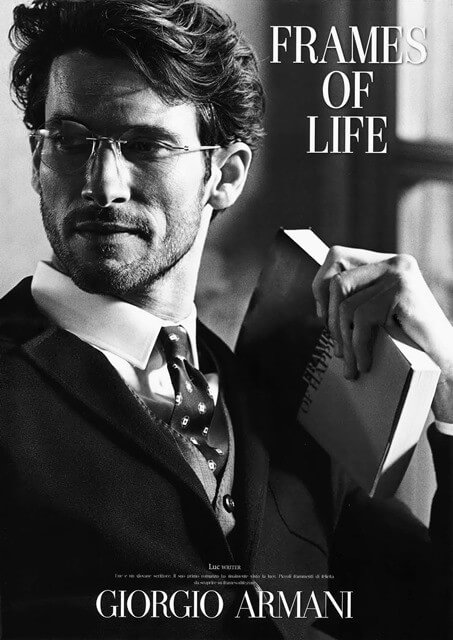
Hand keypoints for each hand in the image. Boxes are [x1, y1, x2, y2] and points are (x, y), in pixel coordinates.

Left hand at [312, 246, 452, 421]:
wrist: (448, 362)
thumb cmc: (410, 344)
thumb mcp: (379, 315)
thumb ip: (357, 301)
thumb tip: (320, 309)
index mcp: (386, 264)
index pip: (337, 256)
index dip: (320, 285)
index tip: (323, 317)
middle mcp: (394, 262)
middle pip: (337, 282)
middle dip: (331, 321)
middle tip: (337, 350)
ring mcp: (400, 274)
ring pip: (347, 304)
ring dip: (344, 340)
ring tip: (350, 365)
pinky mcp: (403, 291)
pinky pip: (362, 318)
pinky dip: (359, 346)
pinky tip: (365, 364)